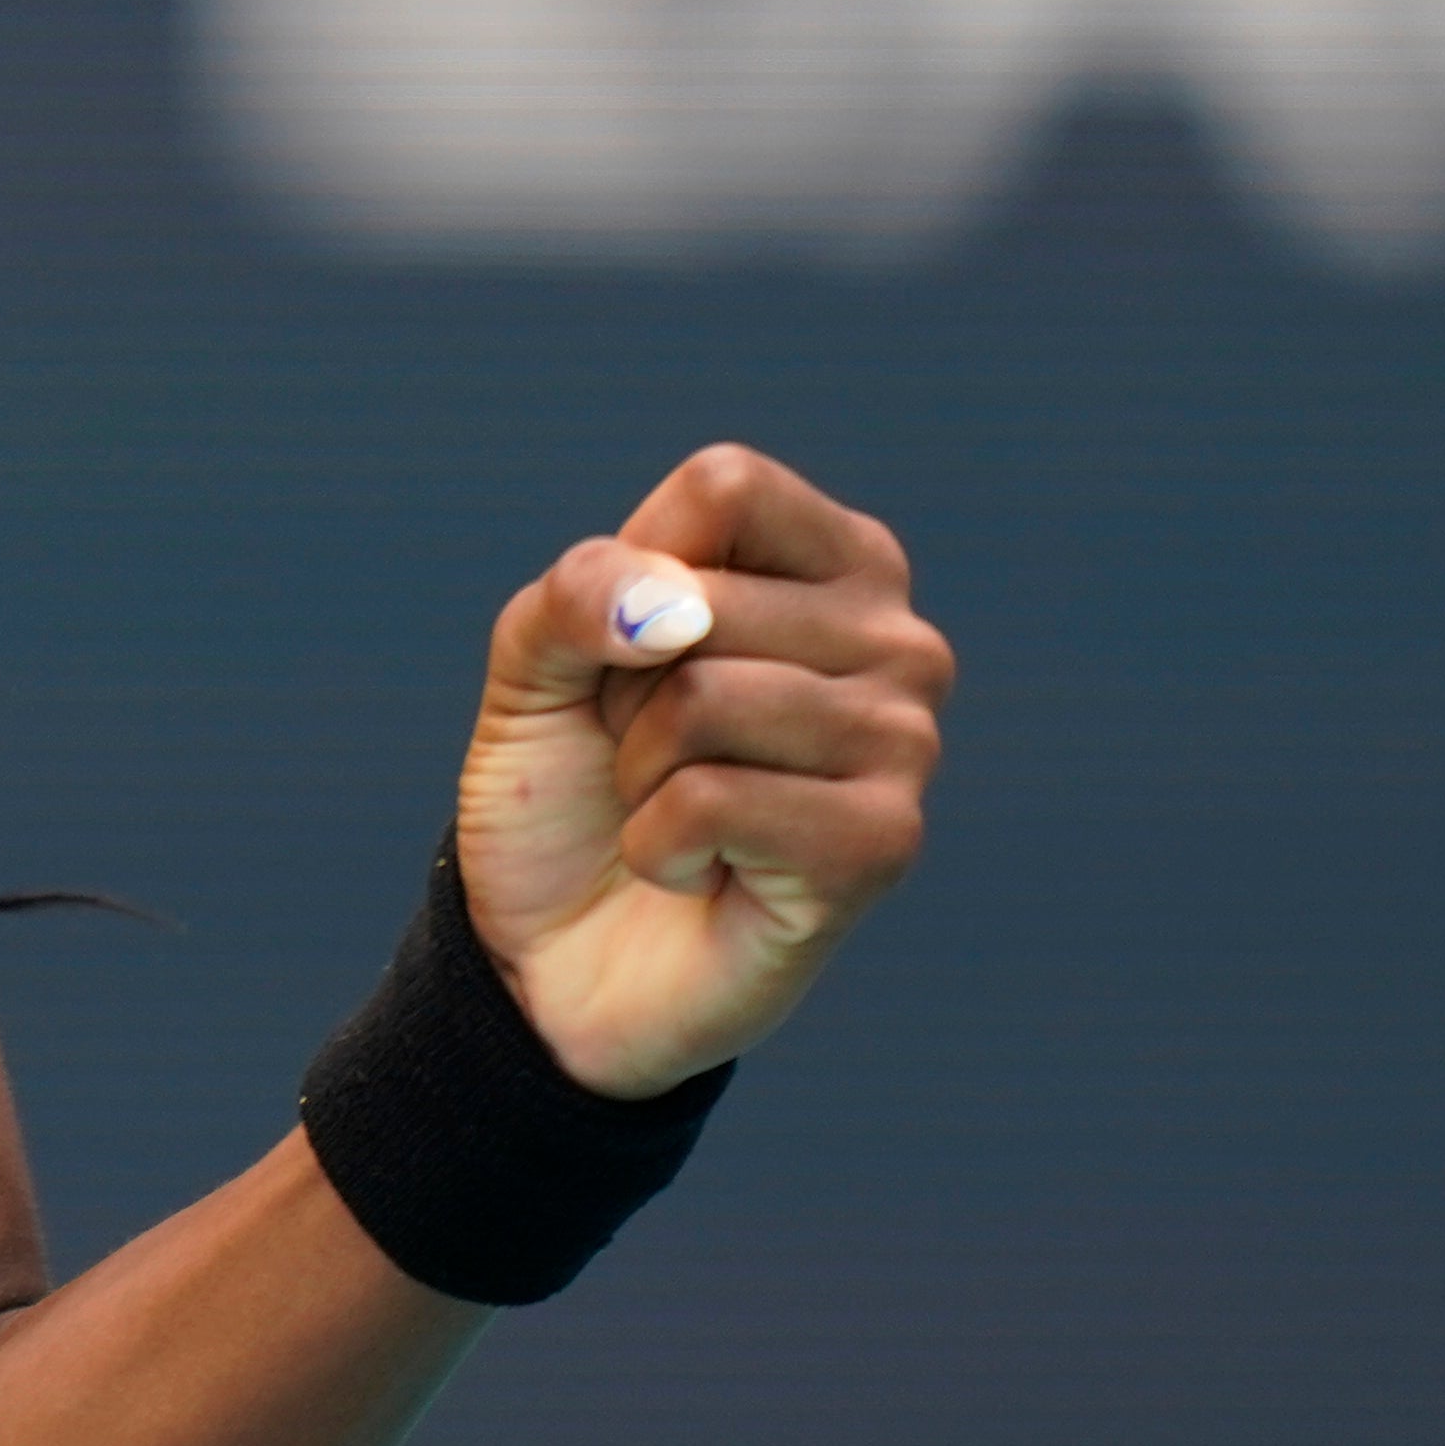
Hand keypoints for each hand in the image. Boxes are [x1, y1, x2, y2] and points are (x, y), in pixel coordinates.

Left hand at [455, 445, 950, 1097]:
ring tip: (674, 812)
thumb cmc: (571, 789)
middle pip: (702, 602)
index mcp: (839, 563)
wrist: (556, 957)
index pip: (726, 487)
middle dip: (624, 691)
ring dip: (640, 772)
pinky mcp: (884, 847)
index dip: (631, 573)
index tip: (630, 655)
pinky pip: (713, 800)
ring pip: (704, 701)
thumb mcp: (537, 659)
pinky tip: (700, 874)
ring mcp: (907, 744)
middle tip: (650, 759)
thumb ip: (579, 591)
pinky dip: (658, 845)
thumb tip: (664, 607)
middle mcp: (900, 641)